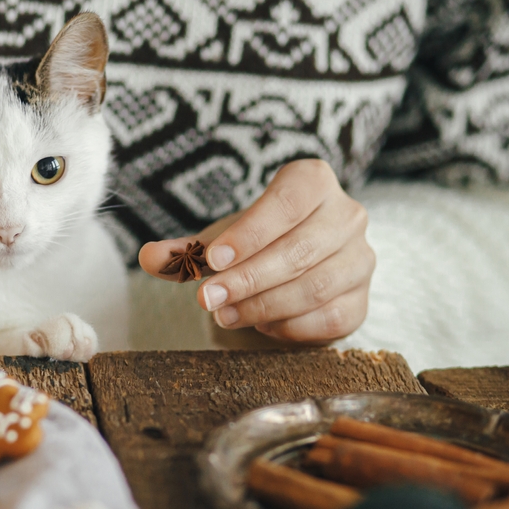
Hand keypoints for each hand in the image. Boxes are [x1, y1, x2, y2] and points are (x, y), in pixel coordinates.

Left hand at [138, 160, 374, 342]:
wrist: (291, 265)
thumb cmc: (253, 244)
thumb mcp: (217, 240)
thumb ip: (183, 250)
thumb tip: (147, 257)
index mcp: (313, 182)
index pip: (286, 202)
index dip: (250, 232)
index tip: (213, 259)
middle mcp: (347, 215)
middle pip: (299, 250)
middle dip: (248, 279)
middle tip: (208, 299)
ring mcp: (360, 259)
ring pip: (315, 286)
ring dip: (264, 305)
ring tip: (226, 315)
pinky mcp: (361, 300)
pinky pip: (330, 318)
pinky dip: (290, 326)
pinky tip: (261, 324)